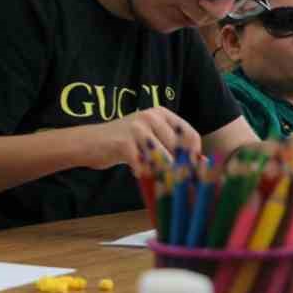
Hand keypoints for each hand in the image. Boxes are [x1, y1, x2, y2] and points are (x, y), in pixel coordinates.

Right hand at [83, 106, 200, 177]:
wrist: (89, 143)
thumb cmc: (124, 144)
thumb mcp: (150, 140)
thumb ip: (173, 148)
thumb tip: (204, 164)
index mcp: (161, 113)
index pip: (190, 135)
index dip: (193, 156)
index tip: (188, 170)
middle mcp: (151, 116)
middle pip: (178, 148)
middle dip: (178, 167)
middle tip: (171, 179)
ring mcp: (137, 127)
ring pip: (163, 158)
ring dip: (160, 173)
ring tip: (153, 175)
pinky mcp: (124, 142)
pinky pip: (144, 165)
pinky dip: (143, 174)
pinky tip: (136, 172)